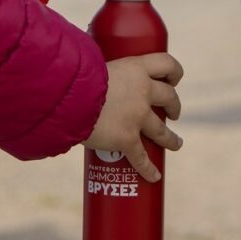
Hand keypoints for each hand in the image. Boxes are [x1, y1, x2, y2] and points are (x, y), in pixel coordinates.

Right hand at [83, 53, 183, 181]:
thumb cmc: (71, 75)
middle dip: (174, 106)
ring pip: (162, 131)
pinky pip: (141, 157)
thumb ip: (94, 68)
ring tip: (175, 143)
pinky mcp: (126, 139)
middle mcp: (142, 91)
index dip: (174, 73)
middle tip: (172, 113)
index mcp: (136, 68)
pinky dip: (148, 168)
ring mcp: (137, 117)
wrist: (65, 96)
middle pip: (170, 98)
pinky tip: (153, 175)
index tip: (173, 80)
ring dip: (171, 139)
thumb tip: (81, 65)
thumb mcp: (91, 64)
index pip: (167, 64)